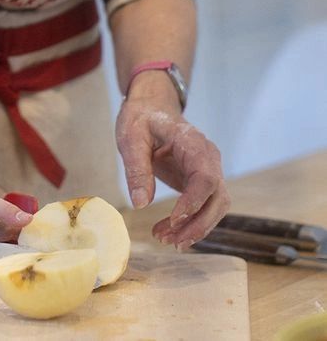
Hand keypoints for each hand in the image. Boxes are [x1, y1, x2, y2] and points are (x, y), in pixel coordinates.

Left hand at [116, 91, 229, 249]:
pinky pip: (205, 206)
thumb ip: (136, 168)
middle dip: (197, 224)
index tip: (175, 220)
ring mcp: (208, 170)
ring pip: (215, 207)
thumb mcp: (130, 137)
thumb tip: (140, 203)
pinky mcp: (201, 181)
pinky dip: (191, 223)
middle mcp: (208, 157)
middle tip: (170, 241)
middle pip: (218, 198)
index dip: (194, 202)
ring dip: (195, 228)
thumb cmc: (141, 118)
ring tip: (165, 239)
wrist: (150, 107)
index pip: (205, 176)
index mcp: (192, 142)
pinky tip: (169, 232)